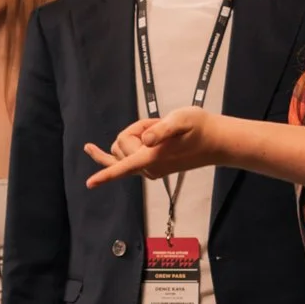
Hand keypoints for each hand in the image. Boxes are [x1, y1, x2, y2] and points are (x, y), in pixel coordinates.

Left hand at [85, 105, 220, 187]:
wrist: (214, 141)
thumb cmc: (199, 128)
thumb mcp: (181, 120)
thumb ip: (162, 129)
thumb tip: (145, 140)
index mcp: (152, 157)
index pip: (124, 167)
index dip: (106, 174)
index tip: (90, 183)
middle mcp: (148, 168)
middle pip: (121, 144)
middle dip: (135, 130)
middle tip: (160, 125)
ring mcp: (150, 170)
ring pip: (124, 149)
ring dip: (136, 135)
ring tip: (160, 130)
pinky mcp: (152, 168)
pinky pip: (126, 161)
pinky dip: (120, 152)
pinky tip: (99, 150)